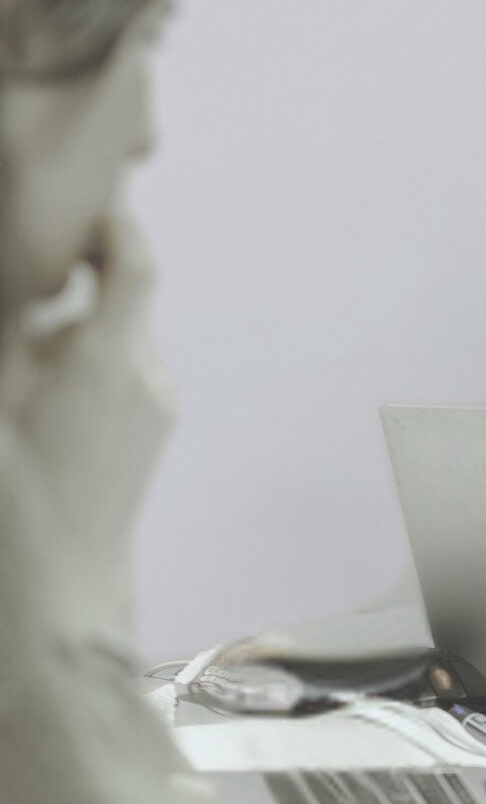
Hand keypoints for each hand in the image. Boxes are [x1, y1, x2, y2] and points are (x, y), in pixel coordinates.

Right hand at [5, 213, 174, 643]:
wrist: (63, 597)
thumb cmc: (18, 504)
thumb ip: (13, 331)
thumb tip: (26, 290)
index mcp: (109, 360)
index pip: (132, 260)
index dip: (107, 221)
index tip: (72, 205)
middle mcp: (146, 376)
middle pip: (109, 301)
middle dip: (57, 296)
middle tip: (19, 306)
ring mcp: (154, 407)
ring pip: (105, 340)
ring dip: (58, 342)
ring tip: (17, 387)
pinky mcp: (149, 432)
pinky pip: (111, 376)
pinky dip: (73, 372)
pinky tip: (34, 409)